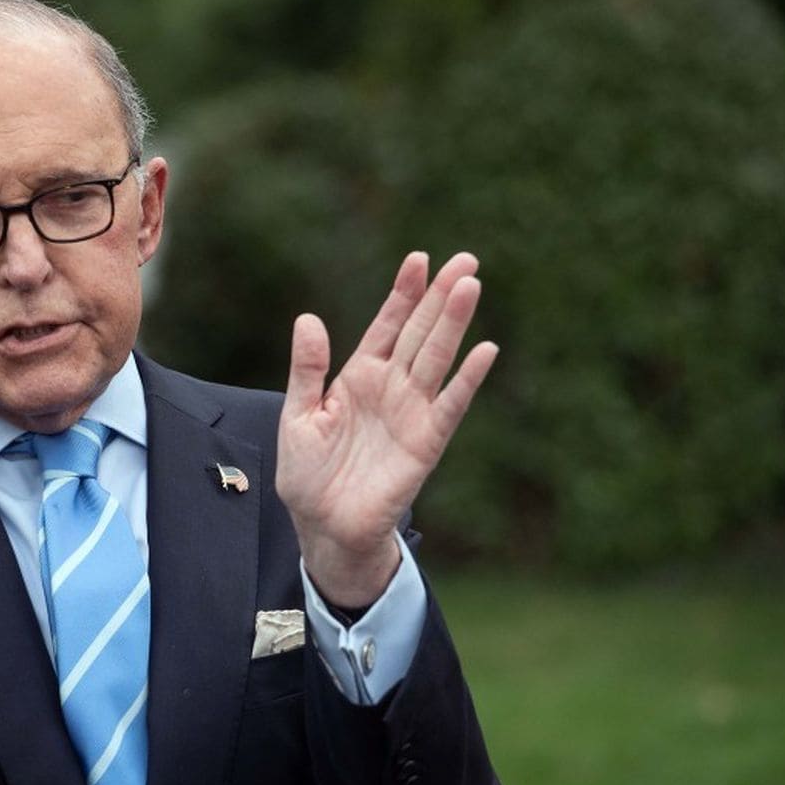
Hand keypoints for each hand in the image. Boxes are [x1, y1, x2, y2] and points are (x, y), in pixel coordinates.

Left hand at [276, 251, 497, 608]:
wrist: (323, 525)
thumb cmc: (308, 474)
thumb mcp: (298, 416)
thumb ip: (307, 369)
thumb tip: (308, 318)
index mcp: (357, 376)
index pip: (386, 326)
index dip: (403, 294)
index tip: (418, 259)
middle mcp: (390, 388)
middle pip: (419, 332)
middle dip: (439, 296)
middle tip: (464, 259)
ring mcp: (411, 412)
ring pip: (436, 358)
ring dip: (454, 324)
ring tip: (471, 285)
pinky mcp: (426, 442)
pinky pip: (450, 405)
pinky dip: (467, 379)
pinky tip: (486, 350)